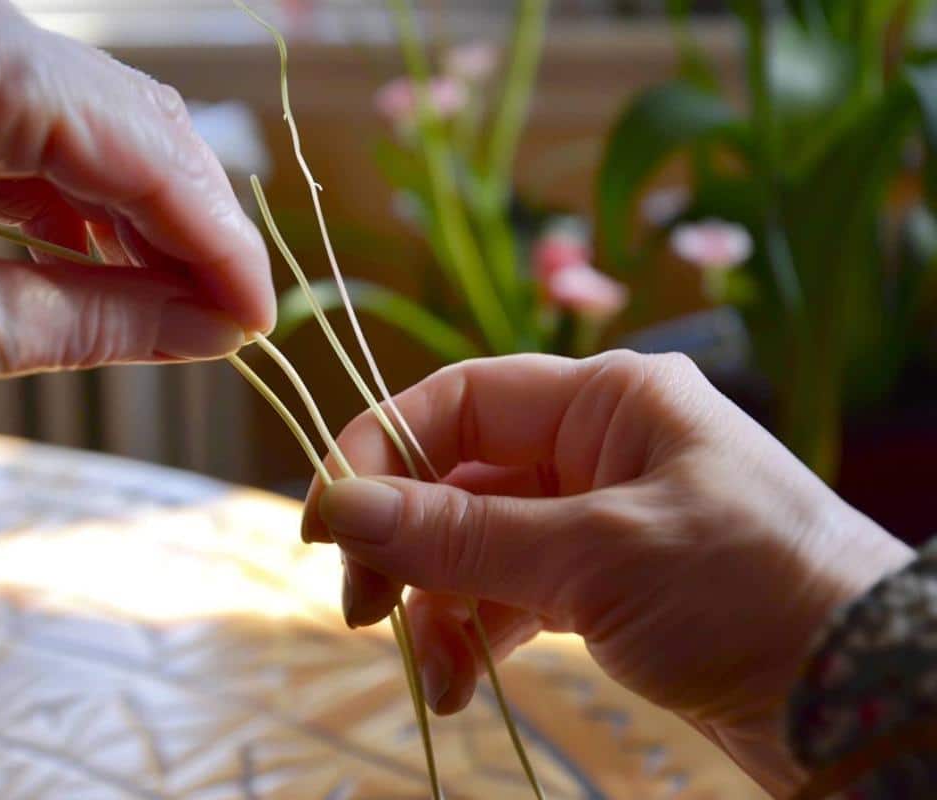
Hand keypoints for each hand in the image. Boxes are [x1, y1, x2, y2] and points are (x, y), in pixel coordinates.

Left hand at [0, 0, 271, 392]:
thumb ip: (95, 323)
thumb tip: (211, 332)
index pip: (156, 157)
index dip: (223, 248)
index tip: (258, 324)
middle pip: (147, 127)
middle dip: (198, 229)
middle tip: (227, 321)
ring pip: (108, 123)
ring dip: (149, 217)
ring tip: (173, 304)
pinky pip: (51, 125)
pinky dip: (88, 200)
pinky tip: (105, 262)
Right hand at [302, 351, 912, 795]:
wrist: (870, 697)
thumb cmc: (752, 591)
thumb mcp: (594, 556)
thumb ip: (459, 534)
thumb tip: (337, 507)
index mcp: (606, 400)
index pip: (460, 400)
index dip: (381, 451)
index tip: (326, 523)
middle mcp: (599, 447)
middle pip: (460, 477)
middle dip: (406, 542)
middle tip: (364, 609)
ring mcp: (602, 519)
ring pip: (479, 545)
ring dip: (441, 606)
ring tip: (435, 675)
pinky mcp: (609, 587)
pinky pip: (514, 596)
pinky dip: (481, 635)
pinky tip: (465, 682)